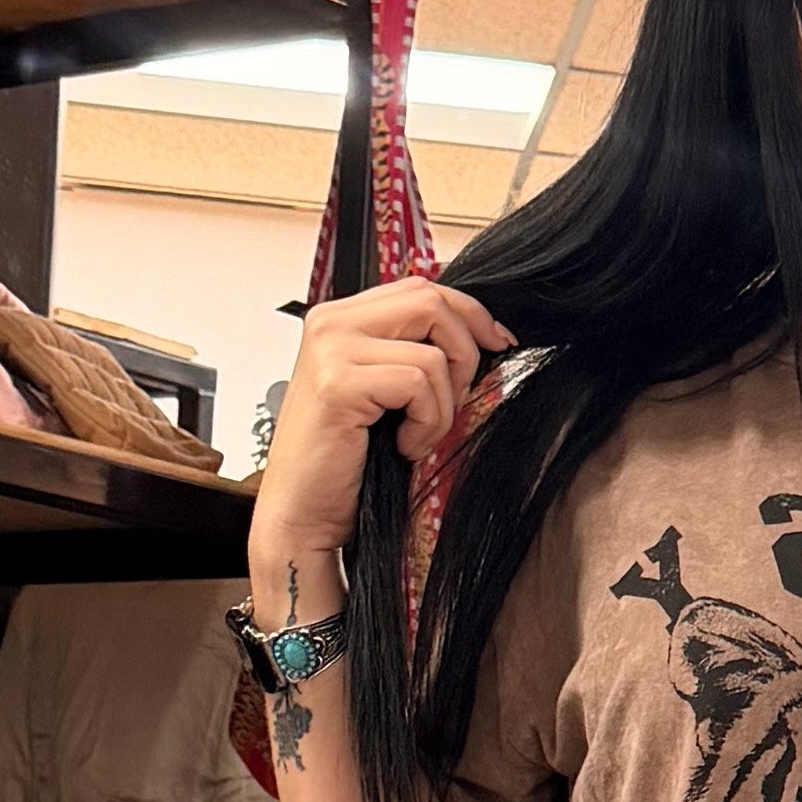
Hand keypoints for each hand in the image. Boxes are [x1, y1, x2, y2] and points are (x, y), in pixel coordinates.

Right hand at [251, 278, 513, 571]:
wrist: (304, 513)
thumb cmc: (346, 462)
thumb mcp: (387, 394)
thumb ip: (413, 353)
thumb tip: (482, 335)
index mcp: (343, 318)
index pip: (422, 288)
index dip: (470, 313)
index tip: (497, 344)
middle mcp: (331, 323)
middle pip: (431, 303)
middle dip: (464, 354)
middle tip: (456, 400)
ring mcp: (331, 349)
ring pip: (432, 354)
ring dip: (443, 407)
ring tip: (416, 437)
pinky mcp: (338, 383)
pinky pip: (418, 384)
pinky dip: (426, 423)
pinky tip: (404, 446)